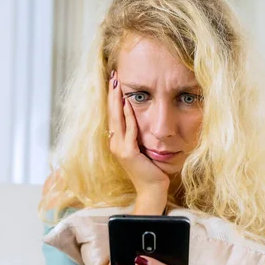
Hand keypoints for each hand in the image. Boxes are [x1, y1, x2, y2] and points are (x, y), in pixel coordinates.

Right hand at [108, 71, 169, 197]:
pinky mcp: (128, 153)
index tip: (114, 82)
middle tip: (113, 76)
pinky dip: (128, 115)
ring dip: (117, 100)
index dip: (113, 99)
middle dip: (112, 94)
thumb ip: (137, 135)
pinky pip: (129, 130)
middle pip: (112, 113)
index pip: (113, 115)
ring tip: (117, 84)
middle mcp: (114, 143)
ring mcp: (119, 148)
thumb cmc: (151, 170)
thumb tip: (139, 118)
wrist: (152, 189)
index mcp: (116, 142)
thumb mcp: (142, 149)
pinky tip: (128, 103)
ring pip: (117, 119)